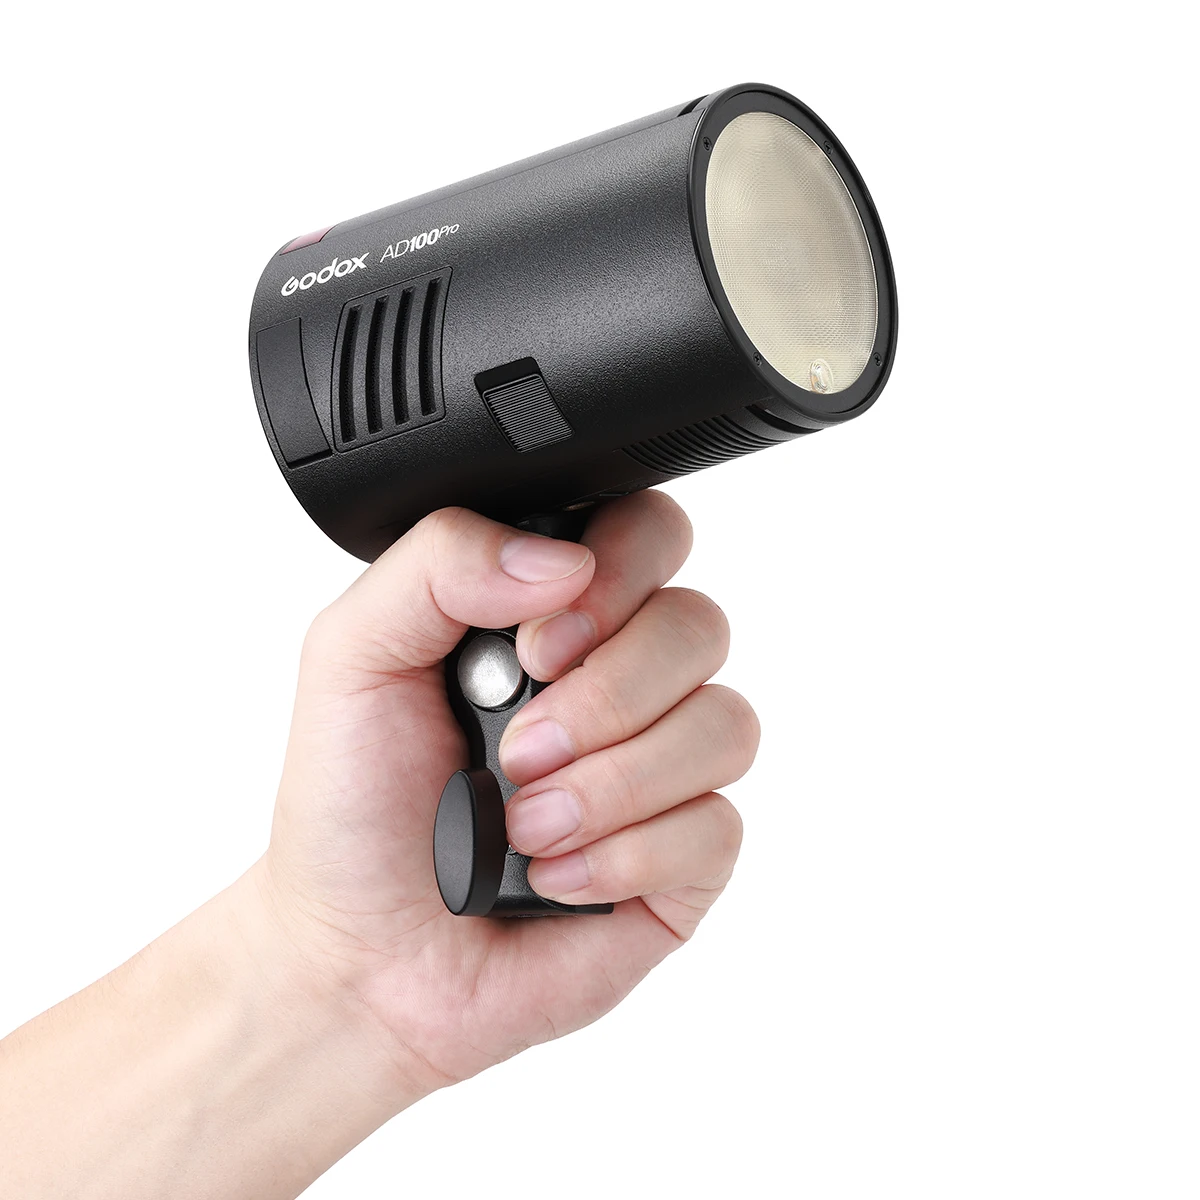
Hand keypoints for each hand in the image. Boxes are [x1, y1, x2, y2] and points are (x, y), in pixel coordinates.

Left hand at [260, 492, 758, 1093]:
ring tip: (526, 826)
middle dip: (609, 693)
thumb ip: (439, 565)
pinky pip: (718, 826)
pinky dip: (627, 855)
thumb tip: (562, 559)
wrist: (358, 958)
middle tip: (519, 749)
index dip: (620, 573)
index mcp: (553, 615)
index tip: (539, 646)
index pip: (649, 534)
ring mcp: (660, 772)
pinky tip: (555, 878)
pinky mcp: (683, 861)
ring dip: (614, 783)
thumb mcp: (353, 656)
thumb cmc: (352, 806)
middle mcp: (620, 681)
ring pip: (725, 725)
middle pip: (700, 625)